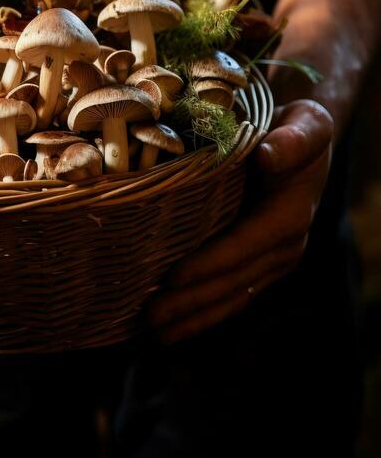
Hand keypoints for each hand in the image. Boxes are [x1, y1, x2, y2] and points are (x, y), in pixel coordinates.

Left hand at [146, 99, 333, 343]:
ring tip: (155, 334)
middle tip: (151, 317)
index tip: (174, 277)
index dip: (210, 263)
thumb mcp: (306, 124)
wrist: (303, 143)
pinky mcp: (259, 266)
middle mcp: (284, 247)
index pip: (245, 244)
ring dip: (194, 317)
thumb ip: (294, 139)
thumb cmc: (298, 129)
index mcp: (291, 215)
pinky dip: (204, 313)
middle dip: (193, 302)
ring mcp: (272, 262)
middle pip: (233, 280)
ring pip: (231, 296)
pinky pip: (232, 295)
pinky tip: (175, 328)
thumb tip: (269, 154)